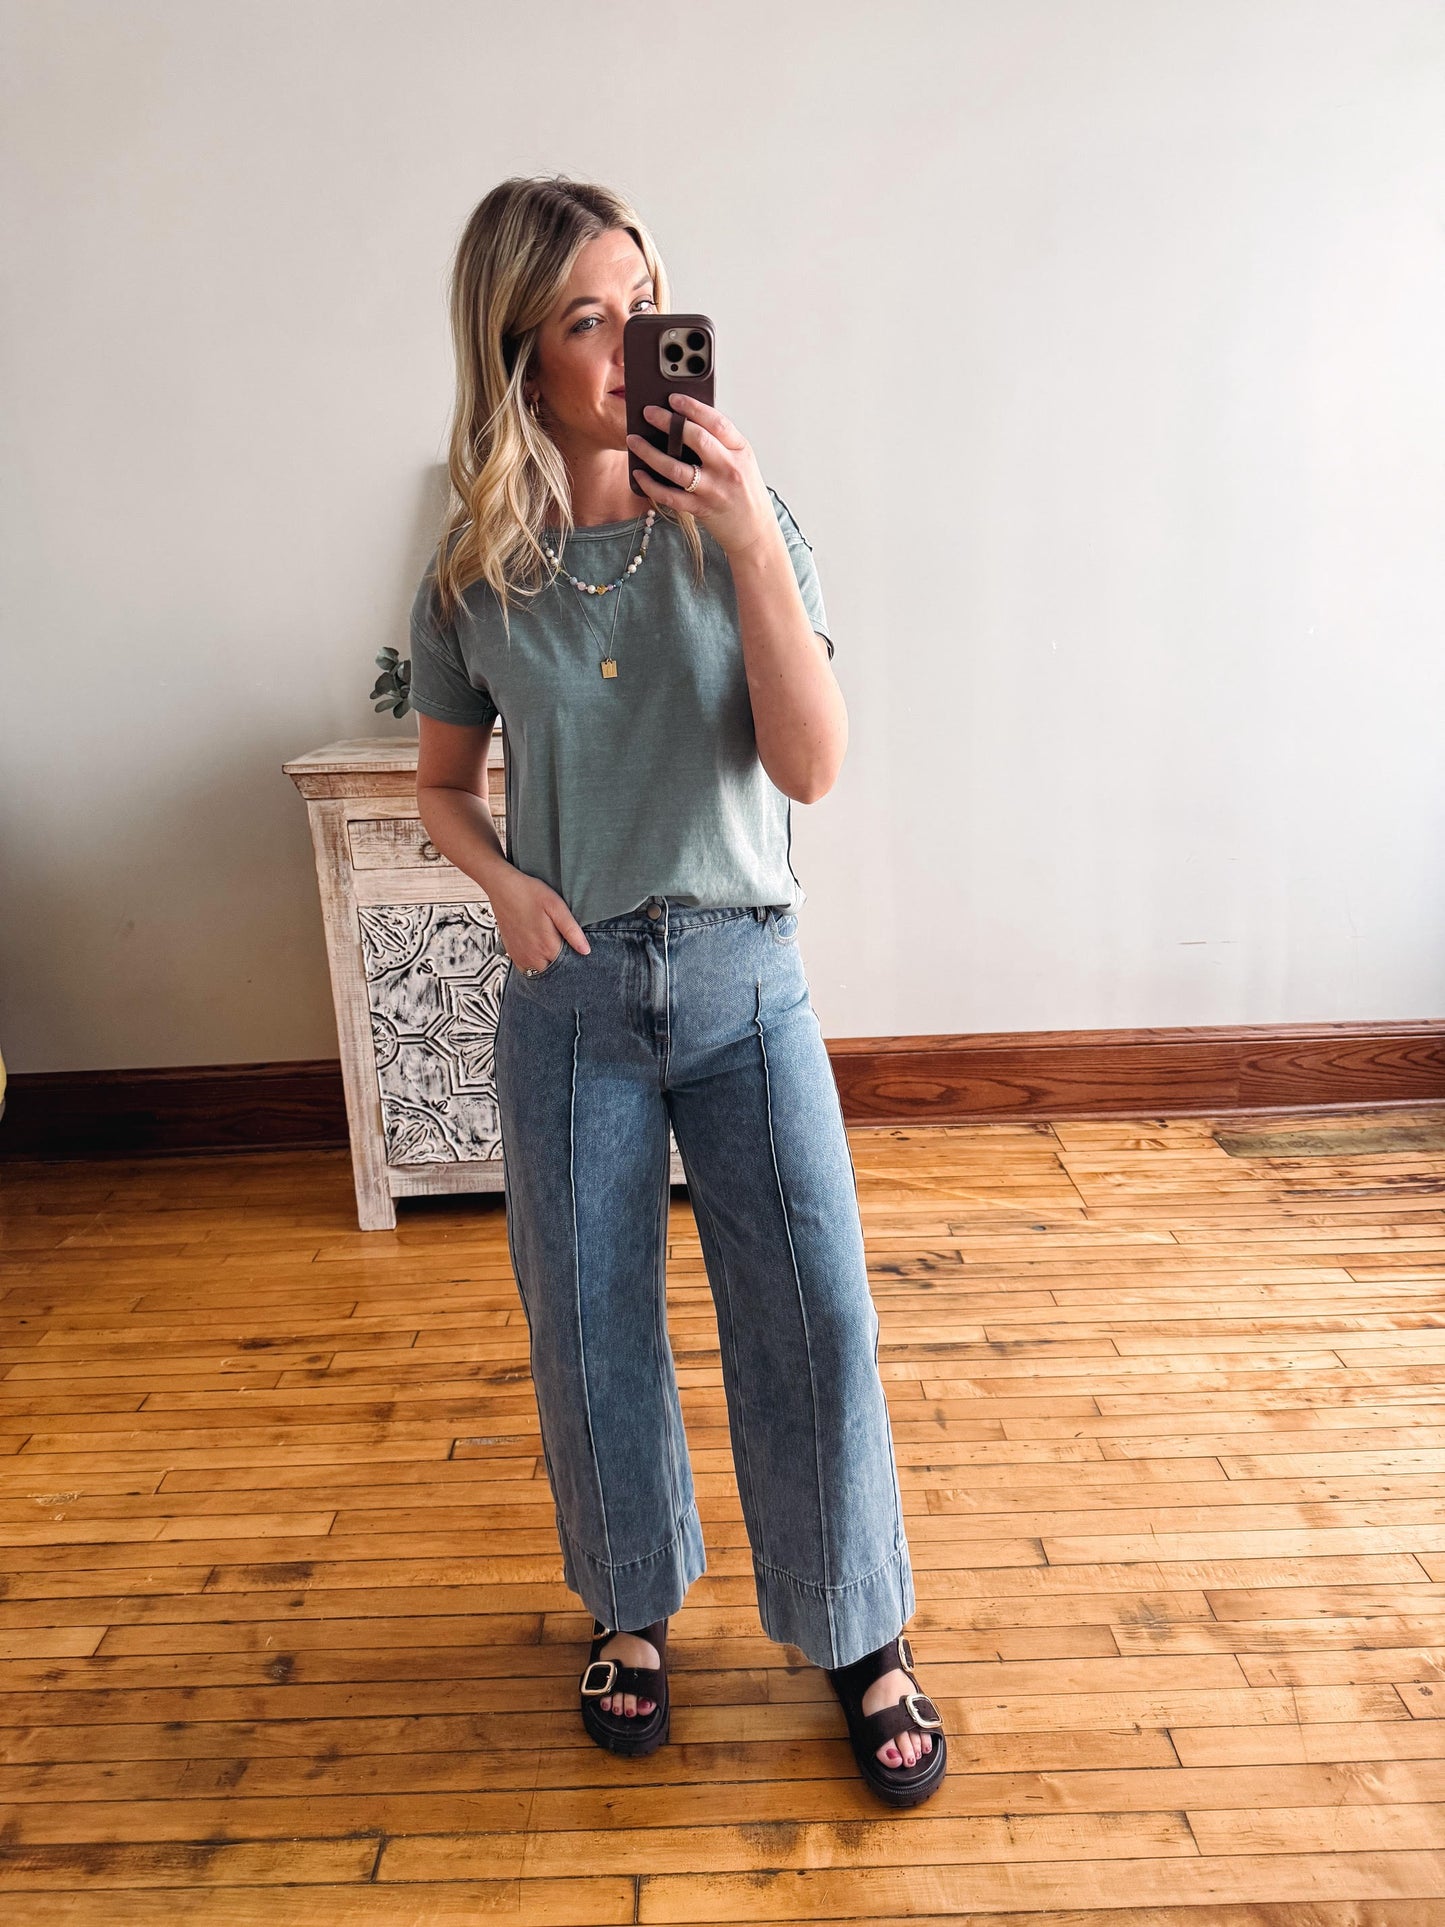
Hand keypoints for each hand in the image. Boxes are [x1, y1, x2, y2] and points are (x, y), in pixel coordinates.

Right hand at [489, 870, 589, 972]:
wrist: (503, 888)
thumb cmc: (529, 893)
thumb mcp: (556, 906)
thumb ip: (571, 931)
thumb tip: (585, 951)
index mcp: (547, 946)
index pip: (568, 965)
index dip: (574, 957)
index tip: (575, 947)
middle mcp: (533, 956)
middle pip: (555, 970)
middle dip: (562, 962)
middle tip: (562, 942)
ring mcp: (521, 956)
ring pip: (541, 971)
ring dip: (548, 964)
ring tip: (549, 944)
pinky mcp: (512, 954)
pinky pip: (527, 969)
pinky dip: (534, 964)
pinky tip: (538, 949)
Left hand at [626, 394, 776, 559]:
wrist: (755, 530)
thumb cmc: (744, 491)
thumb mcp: (741, 461)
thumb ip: (720, 442)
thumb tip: (682, 421)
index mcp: (740, 450)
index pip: (716, 422)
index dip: (693, 407)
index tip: (673, 398)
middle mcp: (728, 468)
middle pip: (696, 439)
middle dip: (668, 422)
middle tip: (648, 412)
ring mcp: (714, 490)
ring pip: (676, 468)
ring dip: (650, 453)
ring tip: (634, 441)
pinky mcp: (701, 509)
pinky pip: (670, 496)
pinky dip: (651, 484)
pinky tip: (639, 474)